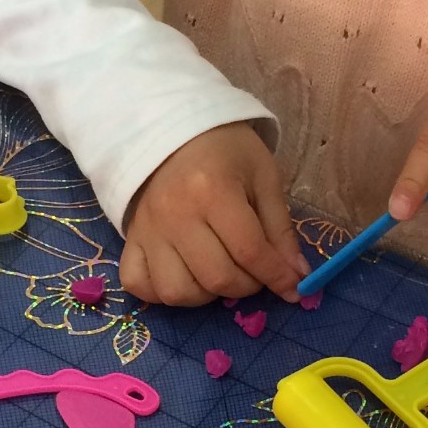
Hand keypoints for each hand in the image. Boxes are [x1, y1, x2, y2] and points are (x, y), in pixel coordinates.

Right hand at [122, 124, 307, 305]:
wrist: (173, 131)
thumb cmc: (226, 152)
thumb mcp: (264, 178)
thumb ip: (280, 230)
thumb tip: (296, 278)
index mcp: (213, 192)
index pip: (249, 252)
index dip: (277, 277)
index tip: (293, 288)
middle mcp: (175, 215)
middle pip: (216, 278)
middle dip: (247, 286)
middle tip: (256, 272)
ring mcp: (148, 230)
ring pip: (176, 292)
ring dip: (206, 296)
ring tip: (220, 274)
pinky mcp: (130, 239)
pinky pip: (139, 285)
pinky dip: (162, 293)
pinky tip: (184, 277)